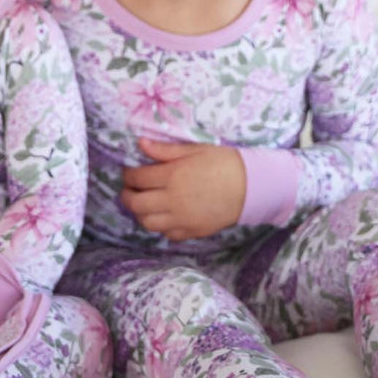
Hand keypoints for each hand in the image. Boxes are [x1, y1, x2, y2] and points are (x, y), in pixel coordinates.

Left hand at [121, 140, 245, 241]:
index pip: (137, 178)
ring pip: (148, 223)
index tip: (129, 172)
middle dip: (127, 196)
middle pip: (136, 203)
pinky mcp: (192, 231)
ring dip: (140, 214)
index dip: (128, 175)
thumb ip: (165, 150)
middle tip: (129, 190)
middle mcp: (173, 199)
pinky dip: (161, 227)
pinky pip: (168, 234)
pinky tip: (164, 216)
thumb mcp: (194, 150)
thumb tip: (141, 143)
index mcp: (172, 175)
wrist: (250, 186)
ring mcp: (182, 218)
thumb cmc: (223, 162)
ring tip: (143, 204)